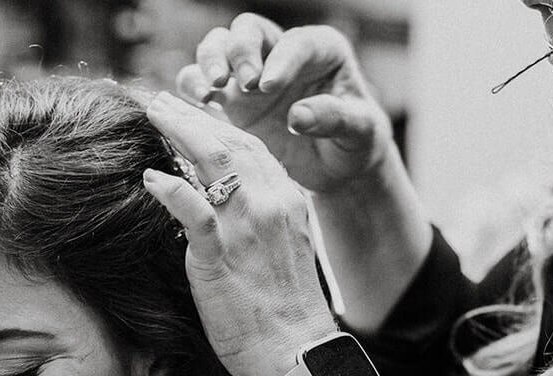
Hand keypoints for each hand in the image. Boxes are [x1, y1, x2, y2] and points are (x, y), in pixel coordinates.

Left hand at [141, 92, 338, 375]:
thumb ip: (258, 223)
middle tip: (164, 102)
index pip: (252, 148)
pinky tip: (150, 176)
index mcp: (287, 202)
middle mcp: (270, 204)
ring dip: (178, 131)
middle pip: (229, 142)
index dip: (219, 125)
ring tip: (153, 115)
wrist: (296, 352)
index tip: (193, 115)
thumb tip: (224, 210)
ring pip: (211, 159)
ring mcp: (246, 226)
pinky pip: (191, 207)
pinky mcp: (221, 254)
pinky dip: (169, 187)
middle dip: (193, 117)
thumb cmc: (286, 313)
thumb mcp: (281, 253)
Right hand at [176, 13, 396, 196]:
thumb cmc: (355, 142)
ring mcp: (251, 75)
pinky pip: (201, 81)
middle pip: (248, 31)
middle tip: (246, 83)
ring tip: (213, 91)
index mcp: (321, 50)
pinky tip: (198, 102)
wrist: (337, 168)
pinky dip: (192, 85)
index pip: (296, 43)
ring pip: (218, 47)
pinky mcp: (231, 101)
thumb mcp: (360, 132)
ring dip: (210, 62)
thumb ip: (334, 119)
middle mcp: (281, 54)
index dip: (282, 60)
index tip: (271, 85)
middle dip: (241, 52)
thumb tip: (297, 117)